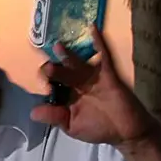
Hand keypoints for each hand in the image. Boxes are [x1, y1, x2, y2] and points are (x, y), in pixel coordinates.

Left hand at [30, 26, 157, 150]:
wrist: (127, 132)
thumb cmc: (99, 129)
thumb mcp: (72, 126)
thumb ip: (55, 117)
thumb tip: (33, 112)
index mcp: (68, 96)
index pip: (53, 85)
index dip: (47, 84)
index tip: (45, 87)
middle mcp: (78, 84)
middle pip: (62, 73)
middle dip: (54, 70)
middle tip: (47, 68)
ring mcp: (92, 77)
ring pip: (77, 63)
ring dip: (67, 55)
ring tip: (57, 46)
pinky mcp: (108, 74)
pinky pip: (103, 56)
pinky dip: (98, 42)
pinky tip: (92, 28)